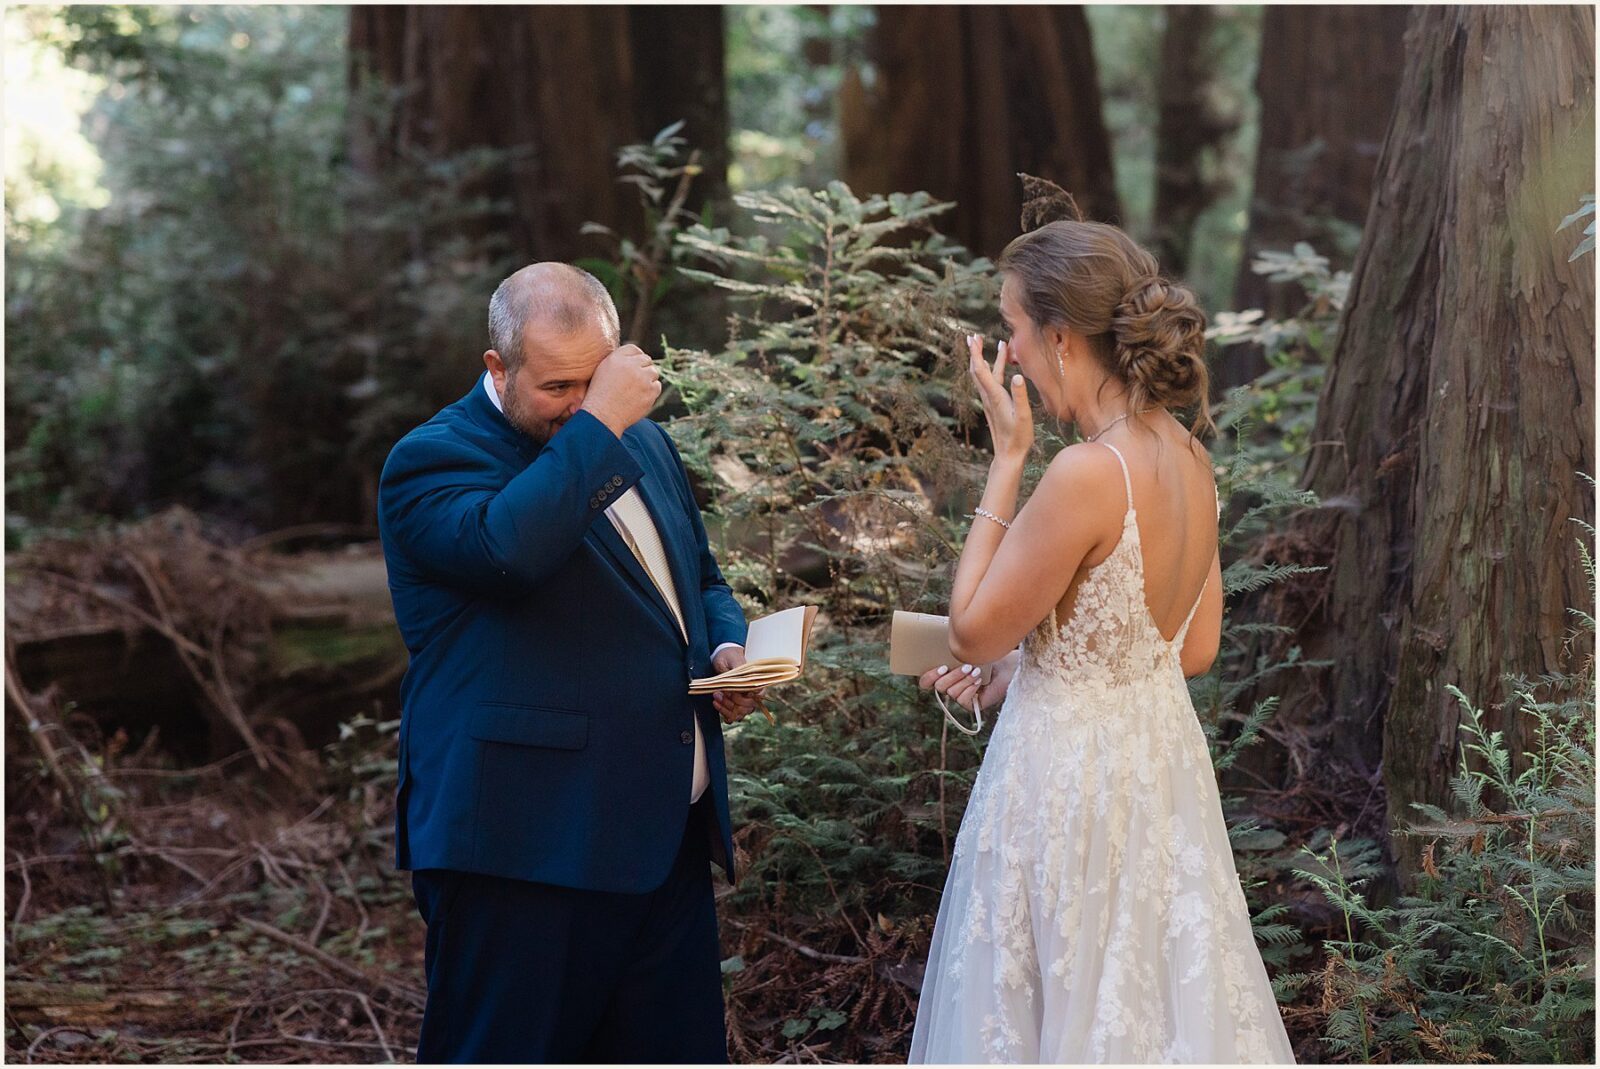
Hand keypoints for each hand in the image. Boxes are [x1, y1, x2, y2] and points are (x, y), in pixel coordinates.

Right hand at [581, 343, 662, 436]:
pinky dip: (651, 391)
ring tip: (634, 390)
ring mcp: (642, 378)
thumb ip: (618, 360)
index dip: (635, 358)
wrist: (603, 416)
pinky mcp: (650, 391)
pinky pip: (657, 386)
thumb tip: (636, 355)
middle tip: (633, 382)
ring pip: (653, 372)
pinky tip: (639, 397)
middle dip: (642, 369)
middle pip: (646, 360)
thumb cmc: (600, 395)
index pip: (634, 349)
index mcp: (616, 358)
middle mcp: (630, 365)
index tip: (633, 367)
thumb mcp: (603, 371)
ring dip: (648, 379)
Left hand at [710, 645, 765, 723]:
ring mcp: (744, 701)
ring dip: (727, 708)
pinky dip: (725, 713)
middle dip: (733, 701)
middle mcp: (752, 693)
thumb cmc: (729, 657)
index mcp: (756, 680)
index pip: (760, 693)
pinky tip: (716, 704)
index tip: (737, 691)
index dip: (751, 696)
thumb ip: (735, 674)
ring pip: (741, 713)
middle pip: (749, 706)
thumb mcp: (732, 661)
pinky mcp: (734, 705)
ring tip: (716, 695)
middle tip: (719, 692)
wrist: (723, 657)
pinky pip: (733, 716)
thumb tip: (735, 687)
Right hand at [917, 649, 1019, 714]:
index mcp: (945, 674)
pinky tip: (979, 681)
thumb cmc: (989, 654)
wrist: (1009, 664)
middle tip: (966, 666)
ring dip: (964, 680)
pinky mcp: (972, 705)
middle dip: (952, 676)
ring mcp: (961, 697)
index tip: (942, 666)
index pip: (926, 682)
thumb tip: (942, 636)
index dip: (929, 677)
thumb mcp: (966, 649)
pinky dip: (970, 689)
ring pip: (951, 692)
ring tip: (977, 671)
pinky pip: (962, 700)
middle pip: (938, 687)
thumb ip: (951, 648)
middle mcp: (951, 687)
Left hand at [967, 334, 1032, 463]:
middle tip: (974, 336)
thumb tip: (1017, 375)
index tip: (972, 339)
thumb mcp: (1024, 416)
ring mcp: (990, 401)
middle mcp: (989, 397)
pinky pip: (991, 382)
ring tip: (997, 344)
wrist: (1009, 454)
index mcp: (995, 396)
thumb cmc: (1018, 436)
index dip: (976, 353)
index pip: (981, 370)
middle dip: (976, 352)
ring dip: (987, 359)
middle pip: (978, 370)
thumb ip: (1020, 395)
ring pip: (985, 375)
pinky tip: (1002, 367)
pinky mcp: (994, 405)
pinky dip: (994, 369)